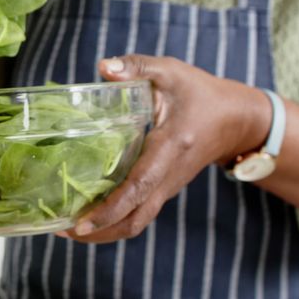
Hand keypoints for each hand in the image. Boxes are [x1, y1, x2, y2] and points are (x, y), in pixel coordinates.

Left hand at [64, 55, 271, 243]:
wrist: (237, 120)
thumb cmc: (202, 93)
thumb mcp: (171, 72)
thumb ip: (137, 67)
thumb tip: (103, 67)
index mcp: (170, 149)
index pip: (139, 188)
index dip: (110, 209)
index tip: (83, 224)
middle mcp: (169, 177)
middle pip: (135, 219)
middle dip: (99, 231)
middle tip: (61, 232)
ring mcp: (168, 187)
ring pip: (136, 222)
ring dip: (104, 231)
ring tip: (67, 230)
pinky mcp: (164, 189)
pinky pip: (139, 213)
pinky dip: (114, 221)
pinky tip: (87, 214)